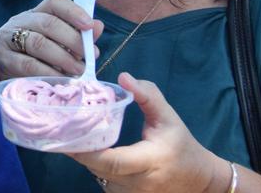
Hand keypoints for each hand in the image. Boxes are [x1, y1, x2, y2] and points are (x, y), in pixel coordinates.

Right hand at [0, 0, 102, 78]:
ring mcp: (7, 38)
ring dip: (63, 58)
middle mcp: (20, 21)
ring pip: (38, 43)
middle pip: (48, 23)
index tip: (89, 25)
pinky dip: (48, 73)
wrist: (7, 77)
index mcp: (36, 13)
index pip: (54, 3)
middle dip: (73, 40)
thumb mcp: (59, 46)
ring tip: (79, 71)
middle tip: (90, 56)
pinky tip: (61, 80)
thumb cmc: (39, 60)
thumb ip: (78, 36)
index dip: (73, 11)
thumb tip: (98, 26)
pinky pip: (27, 64)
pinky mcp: (2, 58)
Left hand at [69, 73, 229, 191]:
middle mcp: (140, 183)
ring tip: (75, 139)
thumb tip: (123, 77)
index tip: (69, 135)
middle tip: (62, 132)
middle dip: (80, 152)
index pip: (114, 161)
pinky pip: (105, 184)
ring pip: (99, 178)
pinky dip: (96, 169)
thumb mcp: (168, 117)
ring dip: (88, 161)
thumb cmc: (181, 145)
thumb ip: (148, 95)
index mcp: (151, 160)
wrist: (198, 180)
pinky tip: (92, 154)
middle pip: (100, 170)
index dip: (88, 151)